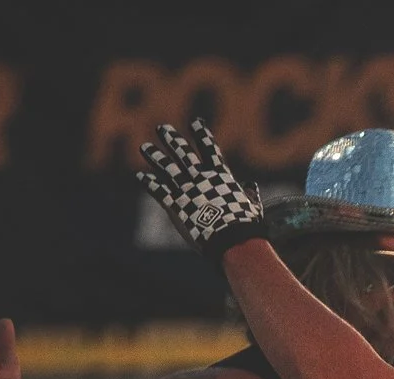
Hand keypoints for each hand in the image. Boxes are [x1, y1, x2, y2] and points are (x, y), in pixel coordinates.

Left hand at [135, 118, 265, 257]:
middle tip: (162, 128)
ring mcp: (186, 189)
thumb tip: (251, 187)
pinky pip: (159, 191)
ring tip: (145, 147)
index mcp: (220, 175)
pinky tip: (141, 176)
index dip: (201, 133)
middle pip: (183, 152)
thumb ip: (250, 195)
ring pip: (167, 167)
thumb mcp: (252, 208)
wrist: (229, 240)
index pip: (209, 148)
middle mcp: (200, 177)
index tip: (194, 122)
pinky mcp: (175, 205)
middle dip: (171, 139)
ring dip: (155, 156)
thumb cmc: (244, 226)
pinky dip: (149, 183)